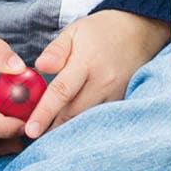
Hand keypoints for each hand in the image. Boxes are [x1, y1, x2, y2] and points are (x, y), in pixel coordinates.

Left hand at [25, 10, 168, 139]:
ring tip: (49, 137)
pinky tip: (72, 128)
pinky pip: (100, 117)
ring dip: (68, 129)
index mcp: (87, 63)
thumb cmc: (102, 31)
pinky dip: (85, 124)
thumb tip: (40, 66)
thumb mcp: (75, 32)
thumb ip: (56, 50)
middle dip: (52, 128)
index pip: (62, 92)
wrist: (140, 32)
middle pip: (74, 113)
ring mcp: (116, 93)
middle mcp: (103, 82)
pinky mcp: (123, 100)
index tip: (31, 130)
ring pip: (87, 119)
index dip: (45, 112)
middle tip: (32, 138)